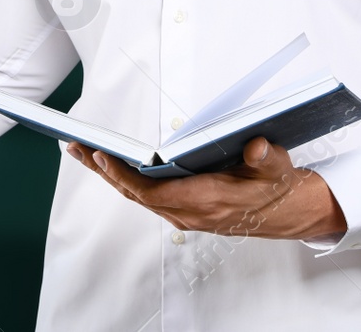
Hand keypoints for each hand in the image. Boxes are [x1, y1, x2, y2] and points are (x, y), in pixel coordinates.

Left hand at [64, 136, 347, 240]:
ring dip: (107, 173)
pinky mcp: (181, 208)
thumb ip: (267, 157)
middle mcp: (189, 212)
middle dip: (103, 170)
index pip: (155, 191)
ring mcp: (183, 213)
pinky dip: (122, 177)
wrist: (286, 212)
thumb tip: (256, 146)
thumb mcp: (278, 168)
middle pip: (135, 192)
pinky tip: (107, 161)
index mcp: (206, 202)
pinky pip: (144, 194)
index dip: (125, 175)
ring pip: (136, 193)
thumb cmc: (276, 186)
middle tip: (74, 146)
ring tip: (79, 149)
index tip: (102, 155)